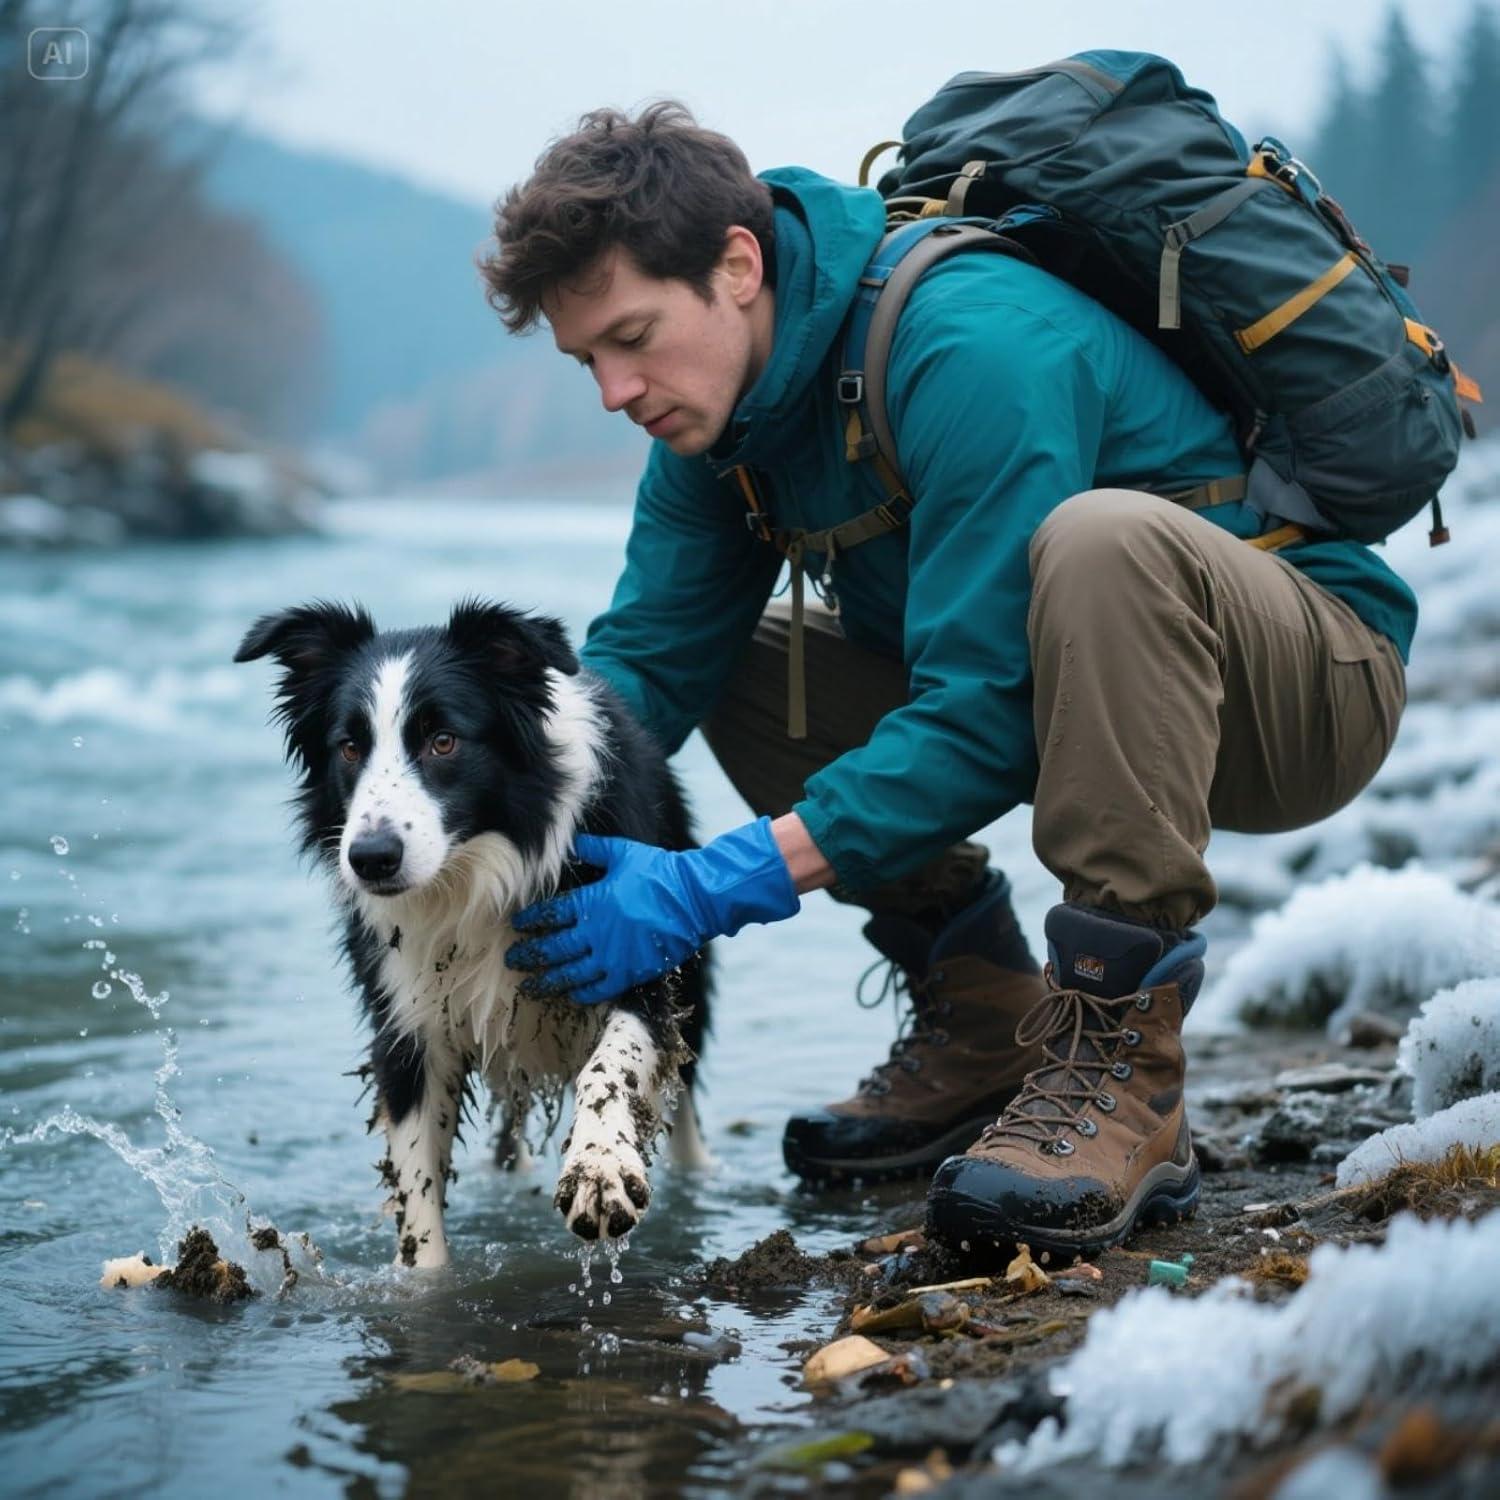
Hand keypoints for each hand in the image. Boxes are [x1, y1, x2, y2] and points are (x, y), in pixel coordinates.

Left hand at [506, 817, 799, 1004]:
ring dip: (548, 980)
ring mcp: (613, 955)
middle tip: (512, 961)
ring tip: (530, 986)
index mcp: (593, 901)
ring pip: (571, 974)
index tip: (516, 926)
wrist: (695, 899)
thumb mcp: (624, 853)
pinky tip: (571, 994)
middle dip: (530, 955)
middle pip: (553, 948)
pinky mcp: (631, 971)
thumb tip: (570, 842)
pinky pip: (600, 988)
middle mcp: (597, 932)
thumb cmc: (659, 873)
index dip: (530, 921)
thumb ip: (593, 849)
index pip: (550, 914)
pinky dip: (582, 993)